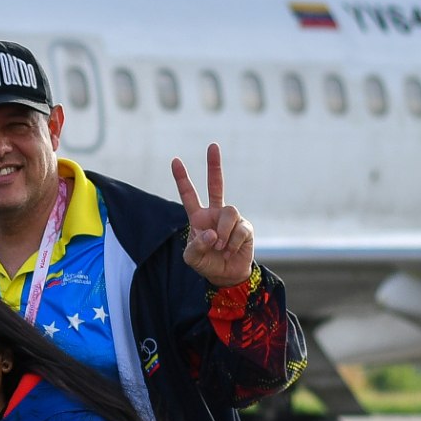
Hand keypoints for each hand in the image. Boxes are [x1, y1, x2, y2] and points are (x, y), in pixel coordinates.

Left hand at [172, 144, 254, 289]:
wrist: (226, 275)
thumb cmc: (206, 263)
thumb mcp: (192, 258)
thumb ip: (196, 245)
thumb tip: (212, 233)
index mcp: (198, 217)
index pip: (189, 194)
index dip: (182, 179)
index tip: (175, 160)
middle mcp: (215, 213)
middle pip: (216, 185)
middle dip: (214, 165)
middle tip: (212, 145)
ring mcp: (231, 219)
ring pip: (229, 211)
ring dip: (223, 233)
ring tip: (220, 248)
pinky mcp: (245, 227)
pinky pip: (240, 229)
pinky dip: (232, 243)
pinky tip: (230, 251)